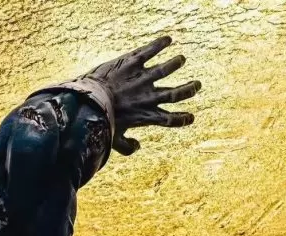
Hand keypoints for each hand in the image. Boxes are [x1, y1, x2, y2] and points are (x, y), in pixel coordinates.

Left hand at [83, 36, 200, 155]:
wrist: (88, 101)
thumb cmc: (99, 123)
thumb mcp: (113, 141)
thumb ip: (127, 147)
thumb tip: (137, 147)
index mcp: (146, 116)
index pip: (170, 120)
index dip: (182, 119)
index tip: (191, 117)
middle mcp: (149, 96)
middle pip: (175, 94)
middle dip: (189, 90)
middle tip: (197, 85)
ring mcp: (142, 78)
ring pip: (165, 70)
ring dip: (175, 64)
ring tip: (181, 60)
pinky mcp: (133, 62)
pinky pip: (150, 51)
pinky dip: (160, 44)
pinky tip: (168, 39)